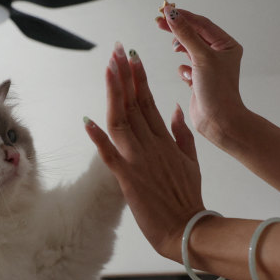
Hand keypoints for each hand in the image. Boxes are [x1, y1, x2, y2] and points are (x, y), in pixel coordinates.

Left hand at [84, 44, 204, 261]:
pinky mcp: (128, 179)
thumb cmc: (188, 197)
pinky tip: (87, 120)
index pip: (149, 103)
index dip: (138, 79)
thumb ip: (182, 134)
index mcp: (166, 140)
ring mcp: (139, 161)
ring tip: (108, 69)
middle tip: (116, 51)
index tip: (132, 57)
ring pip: (122, 122)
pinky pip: (110, 155)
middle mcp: (152, 146)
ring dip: (113, 94)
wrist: (186, 228)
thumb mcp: (192, 161)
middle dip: (124, 76)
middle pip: (134, 105)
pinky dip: (98, 138)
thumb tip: (175, 109)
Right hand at [156, 7, 246, 146]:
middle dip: (178, 30)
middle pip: (194, 35)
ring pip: (190, 50)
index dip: (183, 17)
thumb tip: (171, 14)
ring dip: (181, 49)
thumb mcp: (200, 57)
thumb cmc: (217, 90)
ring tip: (174, 49)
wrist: (218, 121)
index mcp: (227, 45)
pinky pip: (187, 68)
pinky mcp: (200, 81)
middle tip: (158, 23)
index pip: (202, 24)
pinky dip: (183, 69)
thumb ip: (185, 35)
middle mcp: (220, 55)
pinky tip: (185, 75)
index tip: (165, 11)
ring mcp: (209, 68)